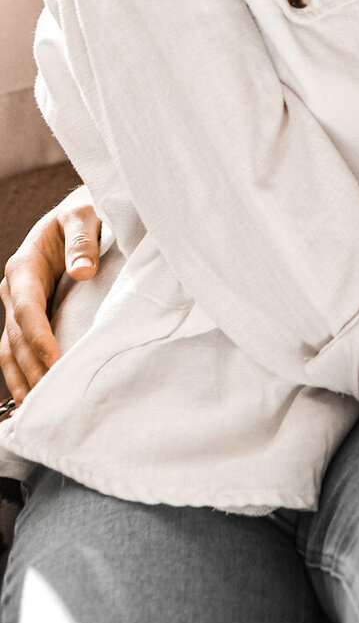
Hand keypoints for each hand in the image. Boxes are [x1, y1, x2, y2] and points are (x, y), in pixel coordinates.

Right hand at [0, 187, 99, 399]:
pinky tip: (30, 397)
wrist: (79, 212)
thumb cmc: (84, 212)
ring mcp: (17, 304)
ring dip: (21, 379)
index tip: (55, 362)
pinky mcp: (28, 315)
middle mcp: (14, 289)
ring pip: (11, 350)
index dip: (40, 338)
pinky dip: (21, 374)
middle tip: (51, 400)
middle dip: (32, 368)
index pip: (28, 310)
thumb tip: (81, 271)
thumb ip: (83, 241)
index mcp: (24, 266)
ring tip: (34, 410)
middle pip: (17, 337)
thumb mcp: (84, 214)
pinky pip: (17, 349)